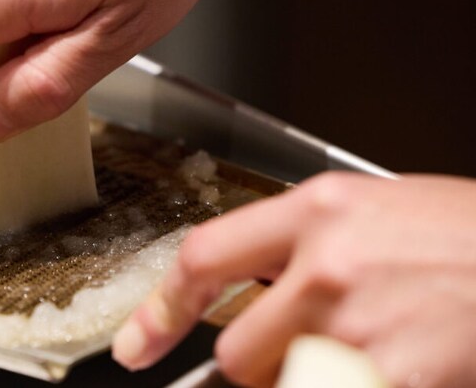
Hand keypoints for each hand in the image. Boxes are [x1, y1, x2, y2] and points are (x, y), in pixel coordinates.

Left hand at [112, 172, 475, 387]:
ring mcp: (360, 322)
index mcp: (319, 210)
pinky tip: (400, 365)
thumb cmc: (468, 236)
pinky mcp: (397, 373)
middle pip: (239, 350)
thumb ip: (307, 248)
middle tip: (309, 354)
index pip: (205, 256)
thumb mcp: (377, 212)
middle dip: (263, 367)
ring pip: (283, 384)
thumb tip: (260, 292)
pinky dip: (356, 385)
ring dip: (309, 382)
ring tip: (367, 353)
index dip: (160, 308)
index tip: (137, 346)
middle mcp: (328, 263)